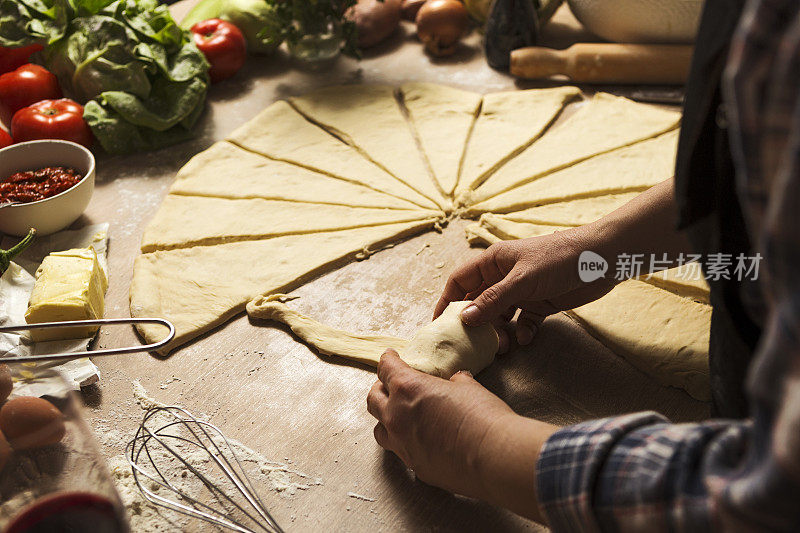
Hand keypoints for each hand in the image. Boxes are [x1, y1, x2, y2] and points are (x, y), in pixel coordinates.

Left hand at [367, 349, 556, 521]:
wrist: (494, 458)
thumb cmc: (482, 417)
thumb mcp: (469, 387)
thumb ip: (455, 382)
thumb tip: (456, 381)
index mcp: (408, 389)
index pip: (386, 368)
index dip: (387, 359)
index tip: (389, 356)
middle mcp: (397, 417)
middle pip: (374, 399)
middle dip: (380, 388)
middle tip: (391, 385)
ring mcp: (402, 445)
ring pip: (380, 429)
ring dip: (385, 419)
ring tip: (397, 415)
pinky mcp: (414, 466)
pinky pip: (400, 451)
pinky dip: (405, 442)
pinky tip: (419, 440)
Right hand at [435, 228, 614, 350]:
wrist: (603, 258)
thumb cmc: (559, 258)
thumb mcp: (522, 280)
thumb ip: (493, 300)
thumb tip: (463, 318)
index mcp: (493, 262)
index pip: (460, 281)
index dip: (447, 301)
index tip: (439, 325)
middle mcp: (504, 277)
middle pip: (478, 303)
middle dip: (475, 324)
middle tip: (474, 345)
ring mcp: (523, 291)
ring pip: (501, 316)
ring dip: (499, 332)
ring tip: (503, 347)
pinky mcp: (541, 303)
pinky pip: (524, 322)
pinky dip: (523, 332)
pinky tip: (527, 339)